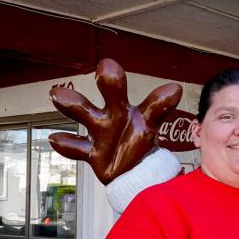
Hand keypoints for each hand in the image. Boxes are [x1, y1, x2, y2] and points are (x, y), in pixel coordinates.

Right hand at [48, 58, 181, 183]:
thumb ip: (174, 127)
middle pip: (116, 97)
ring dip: (75, 105)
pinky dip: (68, 144)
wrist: (129, 171)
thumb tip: (182, 101)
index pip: (155, 105)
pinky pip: (78, 147)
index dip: (163, 99)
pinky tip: (56, 138)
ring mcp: (103, 132)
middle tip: (109, 67)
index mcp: (145, 115)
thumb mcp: (165, 140)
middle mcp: (121, 116)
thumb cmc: (144, 144)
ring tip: (60, 94)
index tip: (173, 91)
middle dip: (112, 84)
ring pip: (88, 115)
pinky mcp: (92, 151)